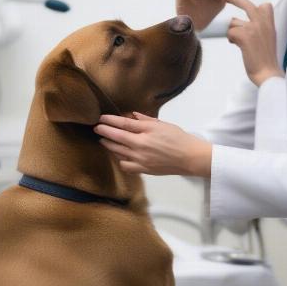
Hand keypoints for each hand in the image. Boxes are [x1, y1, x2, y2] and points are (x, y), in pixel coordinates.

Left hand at [93, 112, 211, 176]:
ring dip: (109, 145)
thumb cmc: (179, 138)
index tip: (101, 118)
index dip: (110, 120)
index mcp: (146, 132)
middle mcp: (140, 145)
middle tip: (96, 128)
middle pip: (116, 137)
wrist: (190, 158)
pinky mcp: (143, 169)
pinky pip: (125, 165)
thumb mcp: (163, 125)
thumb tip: (132, 116)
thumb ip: (145, 120)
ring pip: (118, 151)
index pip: (123, 124)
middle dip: (104, 132)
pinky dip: (120, 159)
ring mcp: (140, 159)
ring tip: (104, 140)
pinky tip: (118, 155)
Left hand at [224, 0, 283, 86]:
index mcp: (270, 23)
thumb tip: (237, 22)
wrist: (268, 73)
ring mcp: (254, 28)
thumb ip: (258, 28)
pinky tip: (236, 45)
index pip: (265, 6)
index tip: (245, 3)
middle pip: (246, 4)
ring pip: (234, 22)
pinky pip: (230, 32)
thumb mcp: (268, 38)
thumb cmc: (265, 59)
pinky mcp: (245, 36)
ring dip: (232, 31)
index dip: (253, 6)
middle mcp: (263, 23)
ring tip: (238, 42)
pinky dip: (231, 39)